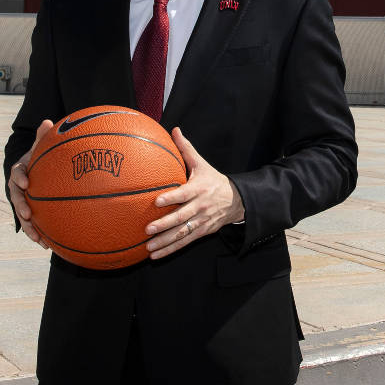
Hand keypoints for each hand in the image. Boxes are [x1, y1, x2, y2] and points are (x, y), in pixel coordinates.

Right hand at [8, 119, 53, 248]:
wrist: (36, 172)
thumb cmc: (40, 158)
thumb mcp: (41, 147)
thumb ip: (43, 138)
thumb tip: (47, 121)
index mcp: (20, 171)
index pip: (17, 173)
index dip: (20, 178)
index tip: (26, 183)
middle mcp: (18, 188)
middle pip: (16, 199)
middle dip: (21, 207)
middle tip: (28, 214)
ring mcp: (23, 201)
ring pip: (22, 215)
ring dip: (28, 227)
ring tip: (37, 237)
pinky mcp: (31, 213)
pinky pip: (33, 225)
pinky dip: (38, 234)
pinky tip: (47, 246)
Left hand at [145, 127, 243, 259]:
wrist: (236, 200)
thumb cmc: (213, 180)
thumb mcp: (202, 164)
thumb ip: (186, 149)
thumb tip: (174, 130)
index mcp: (199, 189)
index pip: (184, 194)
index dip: (171, 198)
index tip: (157, 201)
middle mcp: (200, 207)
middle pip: (181, 217)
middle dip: (165, 224)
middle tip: (148, 229)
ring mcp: (201, 221)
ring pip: (182, 233)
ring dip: (165, 242)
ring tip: (148, 247)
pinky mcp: (201, 232)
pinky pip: (184, 242)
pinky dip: (170, 249)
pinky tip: (155, 255)